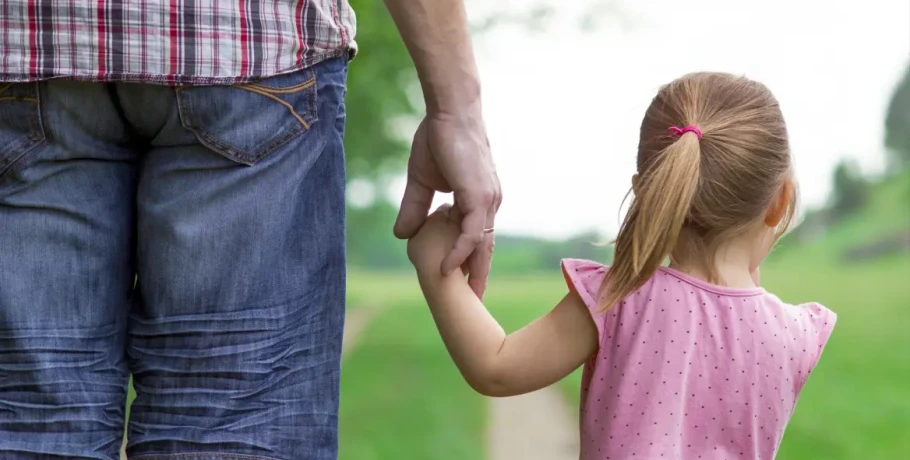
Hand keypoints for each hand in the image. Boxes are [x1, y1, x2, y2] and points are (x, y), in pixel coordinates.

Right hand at [394, 109, 501, 298]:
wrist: (450, 112)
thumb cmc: (438, 139)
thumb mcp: (422, 181)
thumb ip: (415, 207)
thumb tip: (402, 235)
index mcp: (479, 201)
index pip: (476, 238)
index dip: (470, 261)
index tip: (465, 284)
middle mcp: (488, 204)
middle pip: (484, 248)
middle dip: (479, 275)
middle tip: (474, 302)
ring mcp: (487, 201)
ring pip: (480, 245)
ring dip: (472, 271)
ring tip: (467, 297)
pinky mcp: (479, 195)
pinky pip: (471, 232)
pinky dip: (461, 252)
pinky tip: (449, 268)